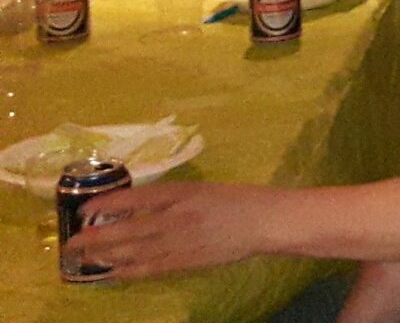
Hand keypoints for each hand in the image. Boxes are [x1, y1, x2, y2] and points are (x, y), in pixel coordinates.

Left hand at [65, 181, 271, 278]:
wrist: (264, 221)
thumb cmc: (235, 200)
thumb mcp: (200, 189)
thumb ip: (170, 198)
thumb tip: (133, 207)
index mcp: (180, 193)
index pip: (134, 198)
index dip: (106, 205)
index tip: (84, 211)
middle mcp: (174, 216)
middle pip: (125, 229)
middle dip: (95, 238)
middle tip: (71, 244)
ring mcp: (179, 241)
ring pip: (133, 251)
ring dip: (105, 256)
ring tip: (85, 259)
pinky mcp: (185, 260)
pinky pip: (150, 268)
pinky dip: (128, 271)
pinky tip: (112, 273)